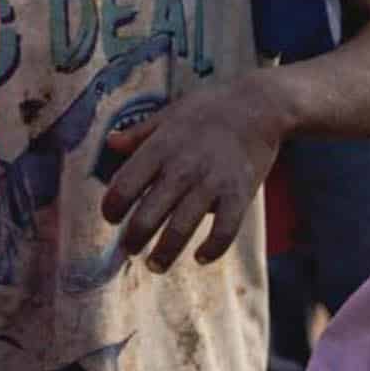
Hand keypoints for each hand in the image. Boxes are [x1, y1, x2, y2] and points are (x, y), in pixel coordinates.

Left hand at [99, 77, 284, 269]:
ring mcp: (212, 183)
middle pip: (147, 215)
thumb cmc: (207, 109)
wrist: (260, 104)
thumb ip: (138, 134)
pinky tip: (200, 258)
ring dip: (164, 253)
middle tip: (129, 249)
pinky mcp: (240, 194)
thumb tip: (109, 144)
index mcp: (159, 149)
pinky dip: (212, 249)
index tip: (110, 217)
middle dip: (133, 239)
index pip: (124, 186)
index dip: (111, 207)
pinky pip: (224, 230)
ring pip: (181, 229)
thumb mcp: (167, 115)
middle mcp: (182, 169)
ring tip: (154, 265)